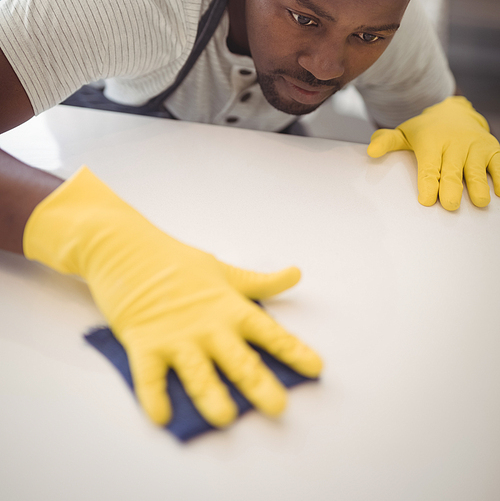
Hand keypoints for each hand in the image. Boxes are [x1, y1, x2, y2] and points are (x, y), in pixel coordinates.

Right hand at [23, 167, 321, 426]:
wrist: (125, 247)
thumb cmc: (176, 261)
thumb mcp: (223, 270)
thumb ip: (259, 282)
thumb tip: (295, 274)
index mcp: (229, 307)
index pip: (269, 331)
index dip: (293, 350)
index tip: (316, 369)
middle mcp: (207, 325)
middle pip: (238, 359)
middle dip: (258, 384)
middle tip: (278, 407)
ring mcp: (174, 335)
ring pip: (197, 372)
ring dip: (210, 395)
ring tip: (225, 417)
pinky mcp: (142, 341)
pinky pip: (149, 375)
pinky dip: (153, 395)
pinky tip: (161, 416)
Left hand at [367, 96, 499, 209]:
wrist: (455, 112)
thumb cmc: (427, 131)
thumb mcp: (406, 134)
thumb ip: (387, 142)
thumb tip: (371, 151)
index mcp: (432, 141)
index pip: (429, 166)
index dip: (428, 183)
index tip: (427, 200)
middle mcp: (454, 143)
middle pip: (452, 170)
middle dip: (452, 187)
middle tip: (450, 205)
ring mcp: (475, 146)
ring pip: (477, 169)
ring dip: (478, 185)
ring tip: (479, 202)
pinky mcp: (493, 149)